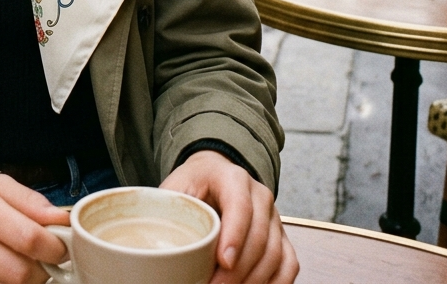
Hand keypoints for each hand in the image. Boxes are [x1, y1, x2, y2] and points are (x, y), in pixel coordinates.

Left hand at [160, 150, 297, 283]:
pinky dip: (276, 283)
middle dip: (239, 269)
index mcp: (233, 178)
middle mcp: (260, 195)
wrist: (215, 174)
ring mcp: (274, 217)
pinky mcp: (282, 236)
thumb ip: (170, 207)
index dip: (235, 236)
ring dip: (255, 280)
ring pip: (276, 254)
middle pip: (260, 236)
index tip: (223, 262)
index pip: (240, 207)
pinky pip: (289, 264)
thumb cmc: (194, 183)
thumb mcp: (177, 185)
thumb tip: (158, 238)